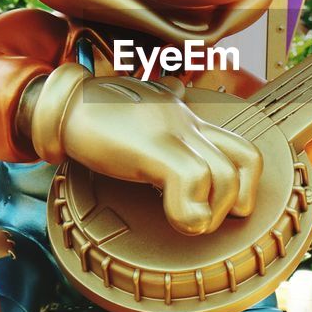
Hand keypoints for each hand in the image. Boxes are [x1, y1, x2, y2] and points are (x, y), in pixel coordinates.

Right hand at [58, 76, 261, 235]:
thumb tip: (174, 89)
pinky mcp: (152, 146)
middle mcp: (190, 124)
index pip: (242, 148)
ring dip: (214, 211)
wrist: (63, 104)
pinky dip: (189, 211)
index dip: (245, 184)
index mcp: (190, 120)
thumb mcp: (145, 112)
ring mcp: (173, 133)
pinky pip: (191, 180)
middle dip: (238, 201)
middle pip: (248, 160)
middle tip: (208, 218)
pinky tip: (177, 220)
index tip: (224, 207)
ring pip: (224, 175)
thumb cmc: (100, 111)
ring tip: (192, 221)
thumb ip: (163, 113)